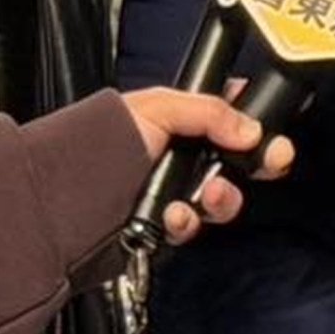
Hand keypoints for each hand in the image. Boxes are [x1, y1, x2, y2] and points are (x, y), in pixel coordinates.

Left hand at [112, 88, 287, 239]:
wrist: (61, 200)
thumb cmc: (95, 144)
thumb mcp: (158, 106)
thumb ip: (211, 111)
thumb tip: (251, 130)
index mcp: (181, 121)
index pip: (233, 119)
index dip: (258, 129)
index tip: (273, 139)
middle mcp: (180, 156)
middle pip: (237, 164)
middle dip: (252, 166)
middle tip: (263, 164)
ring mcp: (173, 192)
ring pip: (221, 200)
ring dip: (222, 198)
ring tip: (207, 195)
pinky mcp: (165, 226)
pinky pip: (193, 227)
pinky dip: (186, 222)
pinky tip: (172, 215)